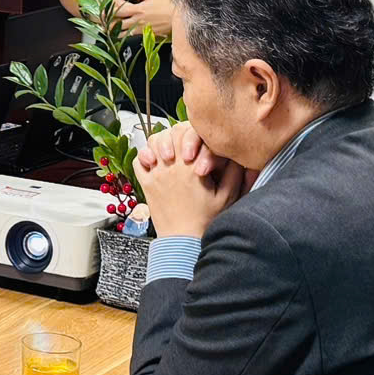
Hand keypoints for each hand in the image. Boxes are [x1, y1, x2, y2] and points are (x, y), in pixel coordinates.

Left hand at [111, 0, 175, 36]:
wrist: (179, 18)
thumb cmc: (167, 5)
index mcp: (138, 9)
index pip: (118, 8)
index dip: (113, 3)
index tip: (115, 0)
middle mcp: (137, 21)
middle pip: (116, 23)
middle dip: (108, 19)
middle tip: (105, 14)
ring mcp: (140, 30)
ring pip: (120, 33)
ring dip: (114, 29)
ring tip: (110, 24)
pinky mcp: (145, 36)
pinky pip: (130, 38)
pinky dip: (123, 35)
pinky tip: (121, 31)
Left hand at [134, 123, 246, 239]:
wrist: (183, 242)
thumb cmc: (205, 221)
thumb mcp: (227, 197)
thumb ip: (233, 172)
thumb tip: (235, 153)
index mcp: (192, 167)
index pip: (190, 132)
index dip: (195, 135)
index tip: (200, 151)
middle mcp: (172, 167)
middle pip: (171, 133)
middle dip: (179, 135)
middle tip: (186, 149)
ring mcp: (156, 175)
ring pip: (152, 142)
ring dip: (161, 143)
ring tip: (171, 153)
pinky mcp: (146, 185)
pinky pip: (139, 161)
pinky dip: (145, 156)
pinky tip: (155, 162)